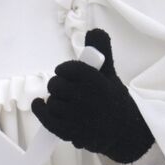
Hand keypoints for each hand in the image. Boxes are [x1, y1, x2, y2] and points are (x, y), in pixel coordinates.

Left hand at [30, 29, 154, 164]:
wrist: (124, 131)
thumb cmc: (113, 99)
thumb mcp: (109, 73)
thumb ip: (101, 51)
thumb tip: (94, 31)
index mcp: (99, 84)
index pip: (71, 69)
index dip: (65, 69)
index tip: (65, 71)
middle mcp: (89, 101)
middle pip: (57, 85)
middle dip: (58, 84)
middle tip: (65, 87)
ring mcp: (80, 119)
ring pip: (52, 102)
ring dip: (54, 100)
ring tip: (65, 101)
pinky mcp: (72, 133)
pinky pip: (48, 120)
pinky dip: (40, 110)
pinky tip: (40, 104)